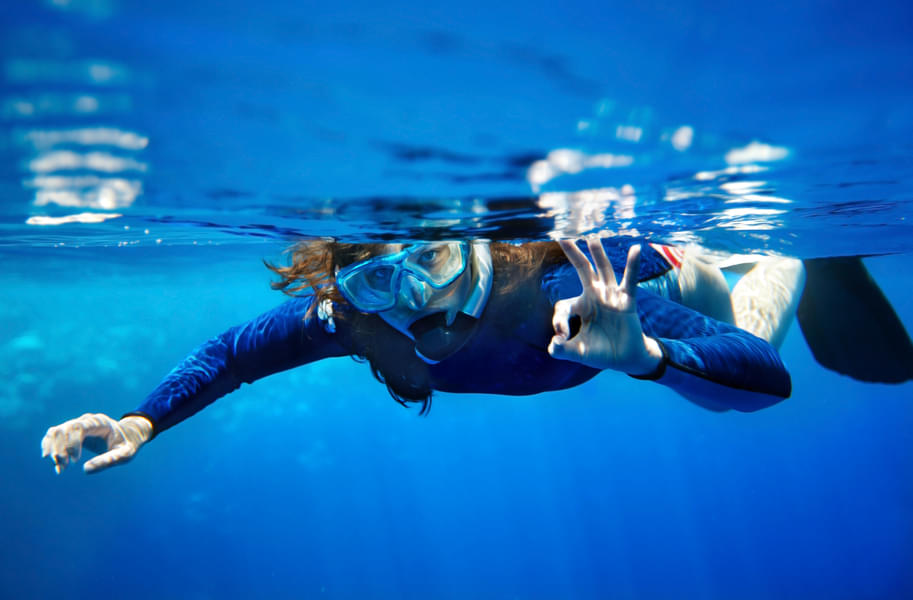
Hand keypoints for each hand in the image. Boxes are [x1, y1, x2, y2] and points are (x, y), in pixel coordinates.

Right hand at [41, 413, 151, 473]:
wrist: (127, 435)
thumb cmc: (127, 445)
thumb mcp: (124, 454)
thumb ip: (108, 461)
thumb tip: (85, 470)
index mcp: (100, 422)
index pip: (78, 427)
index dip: (72, 443)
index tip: (75, 461)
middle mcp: (86, 420)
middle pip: (64, 429)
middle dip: (61, 449)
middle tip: (64, 467)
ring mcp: (78, 423)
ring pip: (56, 431)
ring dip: (53, 450)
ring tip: (60, 468)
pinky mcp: (71, 431)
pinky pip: (54, 435)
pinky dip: (50, 448)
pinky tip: (55, 463)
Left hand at [548, 238, 663, 375]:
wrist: (624, 360)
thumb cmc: (600, 352)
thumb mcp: (578, 352)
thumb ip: (562, 350)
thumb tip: (553, 345)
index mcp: (580, 306)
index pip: (563, 306)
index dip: (559, 321)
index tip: (561, 337)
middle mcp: (595, 296)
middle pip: (582, 270)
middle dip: (573, 255)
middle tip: (564, 237)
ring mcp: (611, 297)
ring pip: (604, 271)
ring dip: (599, 255)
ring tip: (593, 239)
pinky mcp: (626, 302)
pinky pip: (630, 281)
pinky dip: (633, 266)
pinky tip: (636, 249)